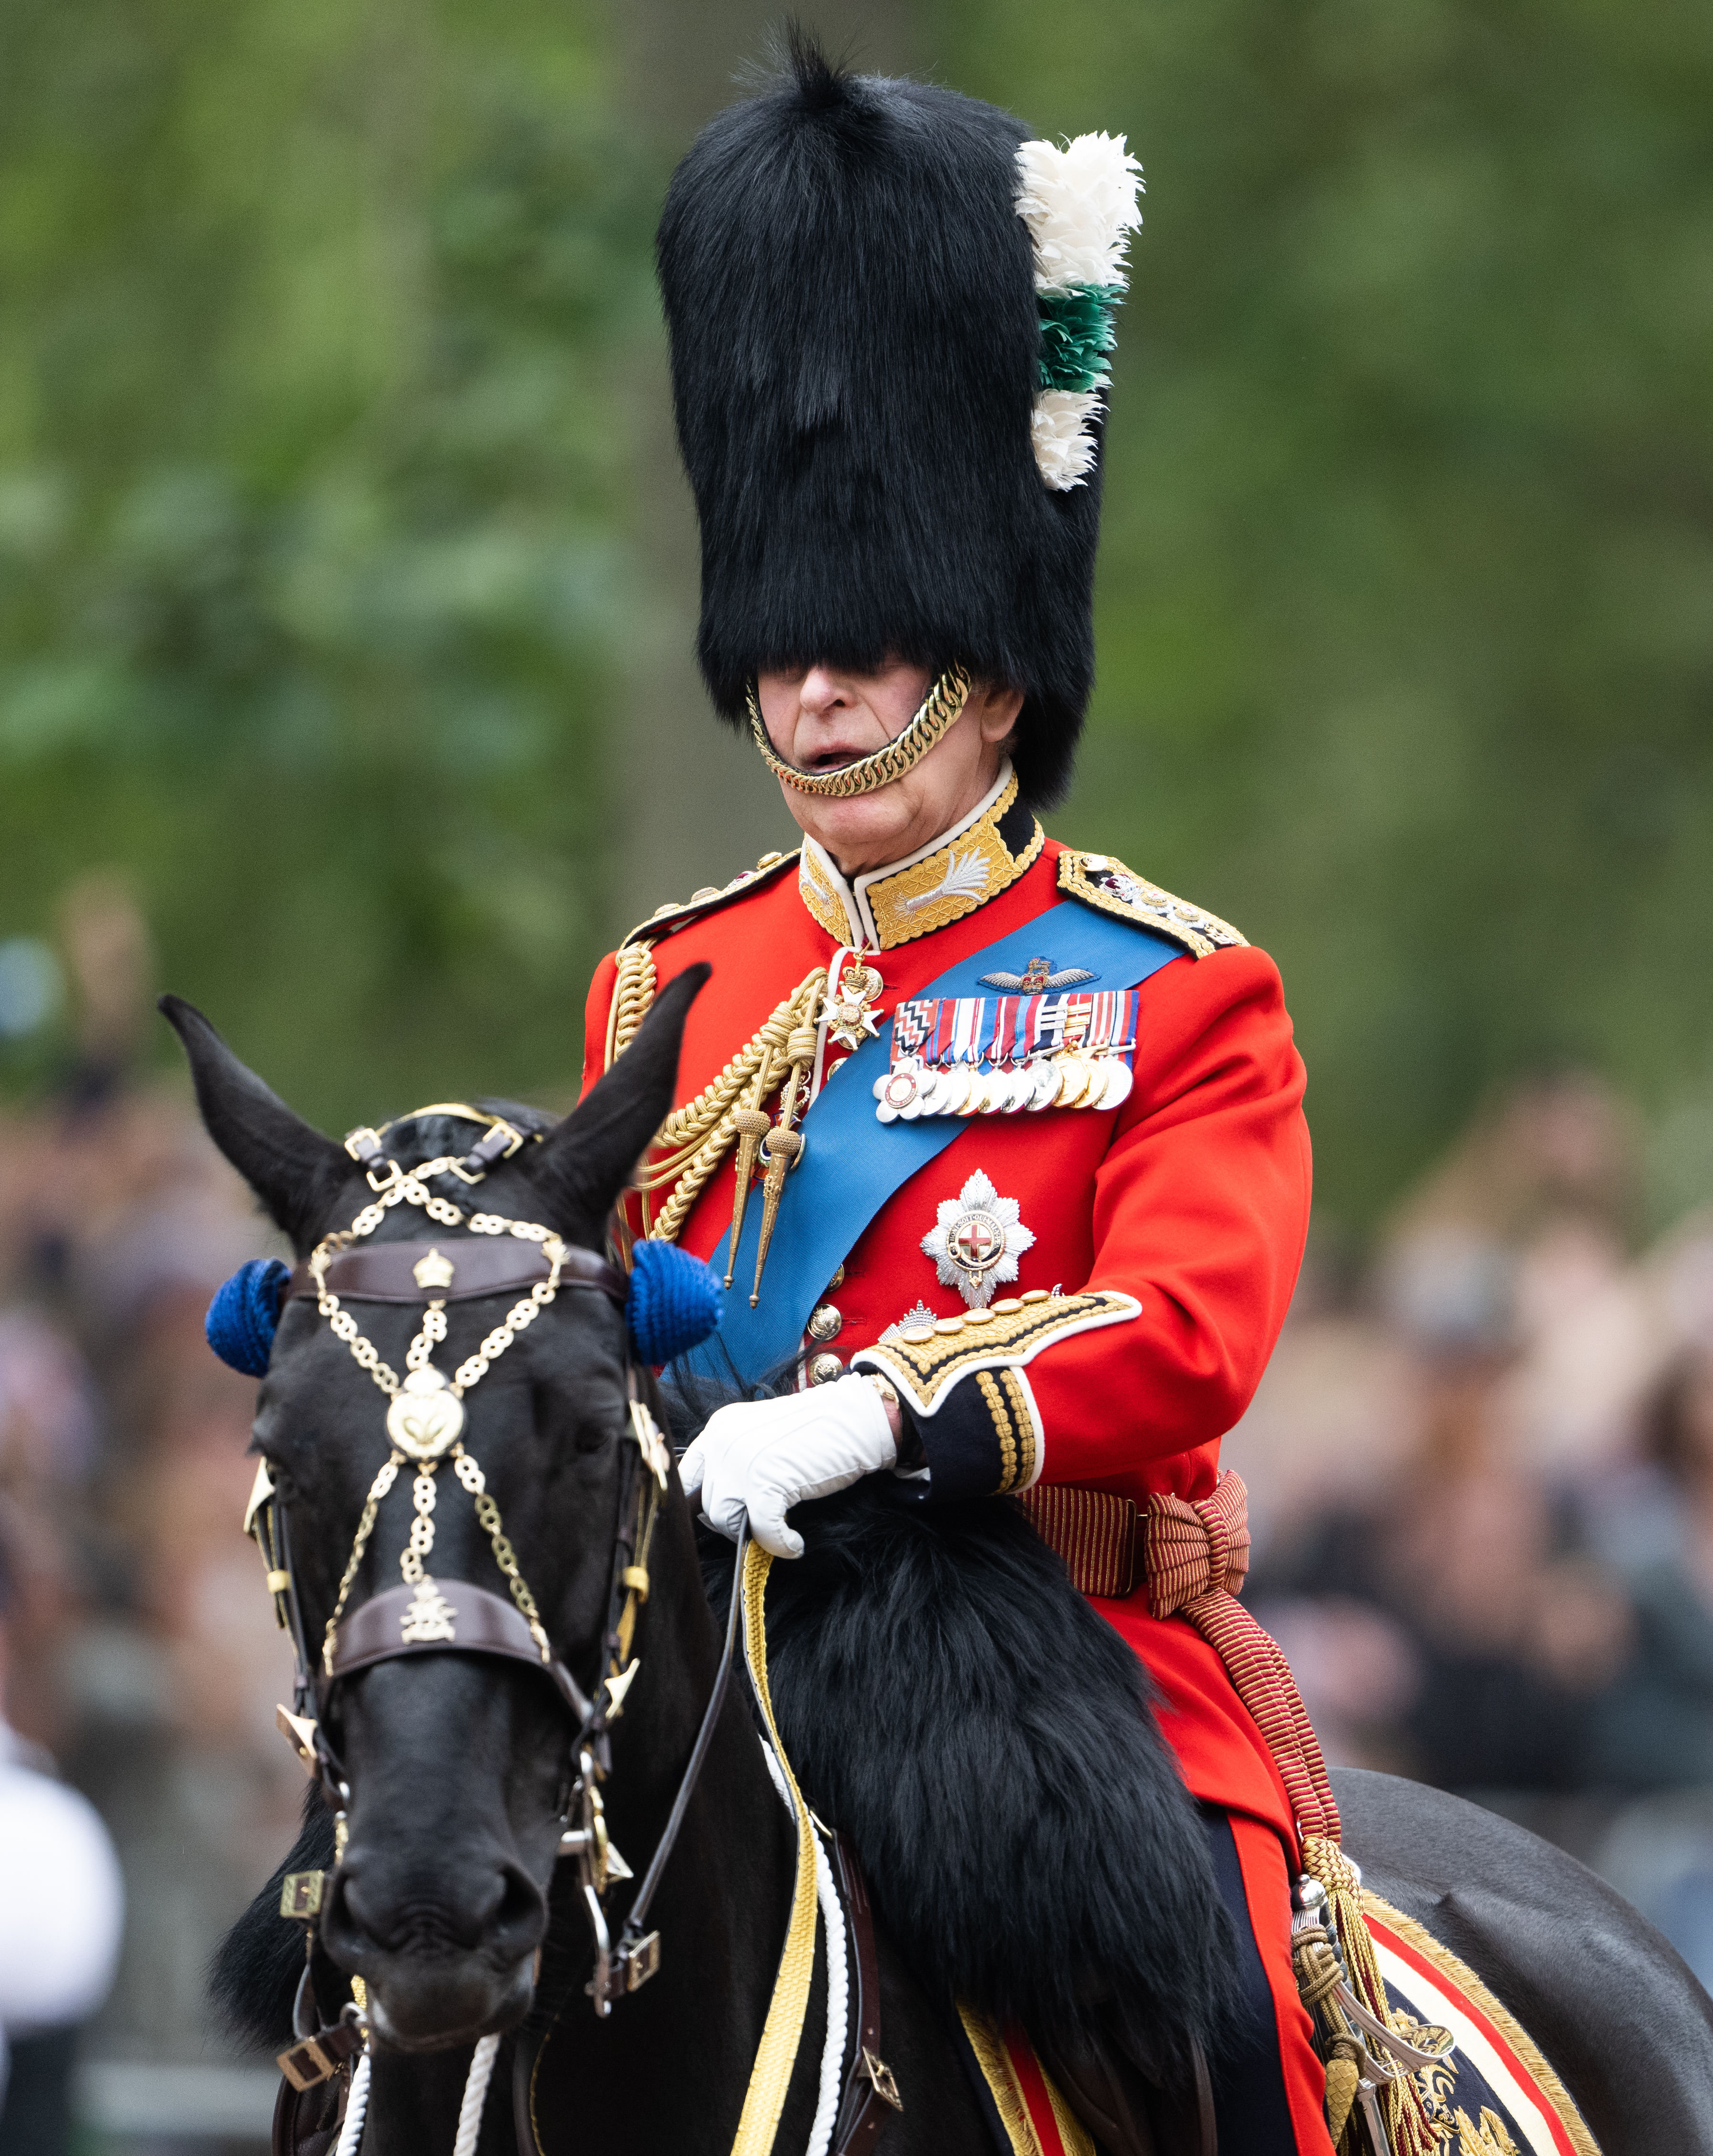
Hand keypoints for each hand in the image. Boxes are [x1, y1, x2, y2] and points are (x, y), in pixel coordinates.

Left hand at [677, 1377, 898, 1557]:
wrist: (856, 1418)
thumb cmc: (816, 1431)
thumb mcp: (763, 1438)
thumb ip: (737, 1462)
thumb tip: (722, 1510)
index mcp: (719, 1428)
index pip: (687, 1476)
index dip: (699, 1504)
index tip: (721, 1520)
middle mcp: (723, 1442)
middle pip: (707, 1504)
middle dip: (733, 1522)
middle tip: (762, 1525)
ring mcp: (742, 1461)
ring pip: (726, 1520)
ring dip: (754, 1534)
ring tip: (779, 1532)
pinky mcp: (767, 1481)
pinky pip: (760, 1530)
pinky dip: (778, 1544)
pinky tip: (794, 1543)